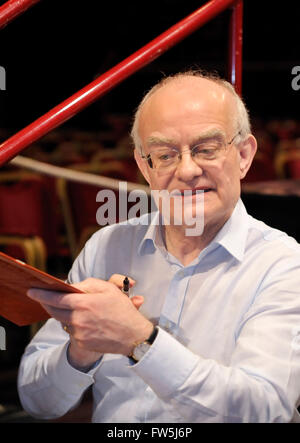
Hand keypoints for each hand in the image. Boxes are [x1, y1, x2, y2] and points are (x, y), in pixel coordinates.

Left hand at [27, 276, 152, 369]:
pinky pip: (72, 331)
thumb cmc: (122, 310)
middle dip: (46, 303)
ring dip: (62, 314)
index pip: (55, 298)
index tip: (31, 290)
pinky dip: (73, 325)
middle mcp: (78, 319)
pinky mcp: (82, 343)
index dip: (41, 294)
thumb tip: (72, 286)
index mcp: (83, 303)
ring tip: (68, 308)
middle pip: (54, 310)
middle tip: (42, 298)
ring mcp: (79, 333)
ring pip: (63, 321)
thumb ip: (88, 284)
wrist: (134, 336)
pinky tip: (83, 321)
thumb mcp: (108, 289)